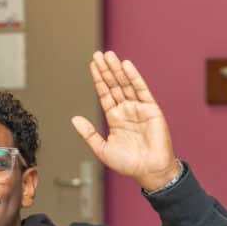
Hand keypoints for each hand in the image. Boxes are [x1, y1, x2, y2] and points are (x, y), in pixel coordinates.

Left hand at [71, 50, 179, 191]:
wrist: (149, 171)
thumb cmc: (128, 164)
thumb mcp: (102, 149)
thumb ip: (89, 134)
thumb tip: (75, 119)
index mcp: (115, 118)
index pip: (105, 94)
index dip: (99, 79)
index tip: (93, 65)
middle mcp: (127, 111)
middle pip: (114, 85)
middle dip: (106, 70)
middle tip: (98, 54)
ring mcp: (139, 108)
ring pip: (126, 84)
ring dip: (117, 70)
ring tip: (109, 55)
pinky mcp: (151, 109)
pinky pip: (142, 90)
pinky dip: (134, 77)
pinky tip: (126, 66)